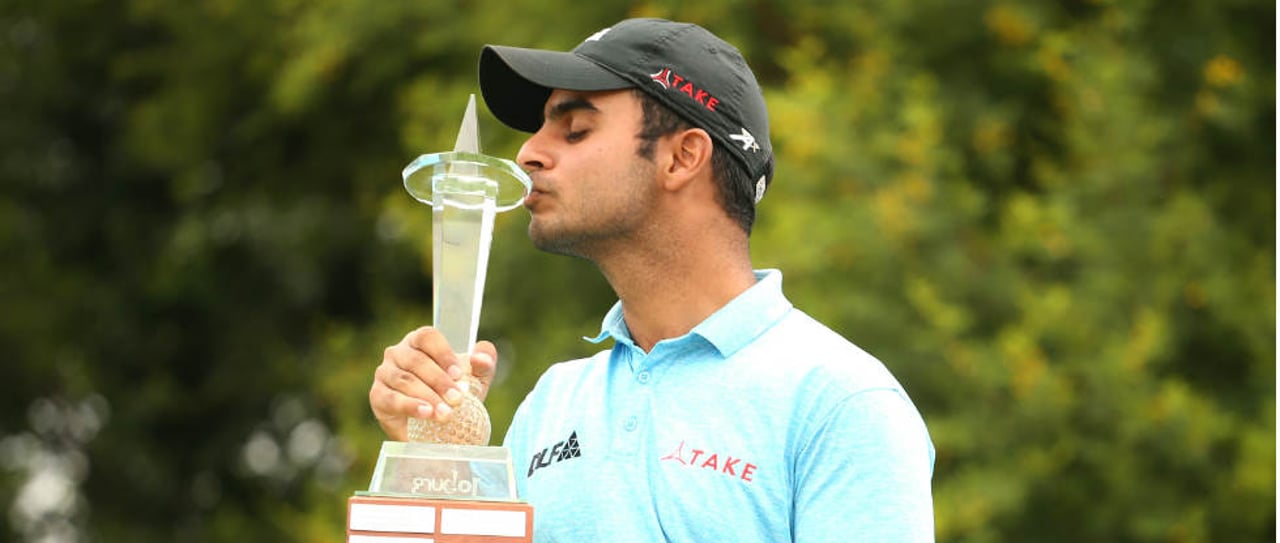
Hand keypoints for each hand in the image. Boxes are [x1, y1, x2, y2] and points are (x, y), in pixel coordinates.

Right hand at [369, 326, 497, 440]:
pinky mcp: (377, 396)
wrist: (434, 429)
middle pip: (417, 361)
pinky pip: (391, 398)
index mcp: (420, 341)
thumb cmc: (453, 395)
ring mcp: (384, 373)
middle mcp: (398, 353)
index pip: (428, 337)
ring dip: (427, 396)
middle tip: (457, 400)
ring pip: (404, 380)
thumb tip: (481, 357)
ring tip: (445, 413)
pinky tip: (425, 413)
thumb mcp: (475, 379)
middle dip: (440, 381)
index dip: (444, 354)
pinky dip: (409, 406)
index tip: (459, 375)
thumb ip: (484, 364)